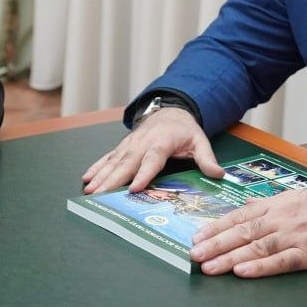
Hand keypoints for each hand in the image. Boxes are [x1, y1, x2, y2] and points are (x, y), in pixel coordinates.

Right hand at [81, 107, 222, 193]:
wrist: (170, 110)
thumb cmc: (185, 130)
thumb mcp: (200, 141)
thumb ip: (207, 159)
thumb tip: (219, 175)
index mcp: (162, 142)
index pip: (152, 159)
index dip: (143, 174)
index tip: (134, 188)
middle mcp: (142, 143)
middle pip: (127, 163)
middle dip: (112, 180)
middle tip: (100, 196)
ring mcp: (130, 144)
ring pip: (114, 162)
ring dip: (101, 176)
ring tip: (90, 190)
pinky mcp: (123, 147)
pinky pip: (108, 157)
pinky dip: (97, 168)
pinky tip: (87, 178)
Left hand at [189, 185, 306, 276]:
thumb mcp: (295, 197)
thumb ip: (269, 203)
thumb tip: (247, 205)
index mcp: (276, 204)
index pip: (240, 216)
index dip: (216, 227)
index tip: (197, 237)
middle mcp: (282, 218)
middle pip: (243, 232)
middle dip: (216, 244)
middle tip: (195, 255)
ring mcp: (295, 236)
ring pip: (257, 247)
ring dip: (230, 257)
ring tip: (211, 267)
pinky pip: (281, 261)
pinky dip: (261, 266)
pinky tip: (243, 271)